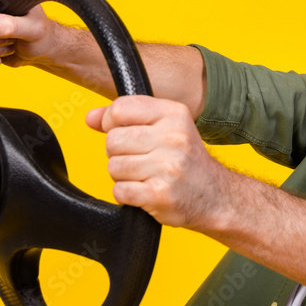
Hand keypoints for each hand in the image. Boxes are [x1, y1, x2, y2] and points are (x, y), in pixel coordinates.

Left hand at [86, 95, 228, 228]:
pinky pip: (120, 191)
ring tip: (145, 177)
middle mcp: (173, 138)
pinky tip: (144, 192)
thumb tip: (90, 118)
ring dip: (123, 176)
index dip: (111, 123)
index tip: (123, 133)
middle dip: (118, 154)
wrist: (214, 196)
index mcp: (174, 114)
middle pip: (113, 140)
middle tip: (140, 160)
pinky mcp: (161, 194)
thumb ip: (127, 119)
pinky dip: (126, 195)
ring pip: (114, 167)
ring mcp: (168, 167)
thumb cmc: (186, 161)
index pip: (121, 108)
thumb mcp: (165, 128)